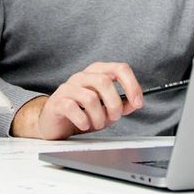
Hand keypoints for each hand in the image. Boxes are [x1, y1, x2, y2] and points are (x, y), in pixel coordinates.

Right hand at [17, 62, 141, 139]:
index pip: (119, 68)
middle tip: (114, 118)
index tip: (138, 102)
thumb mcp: (107, 110)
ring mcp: (68, 87)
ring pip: (90, 97)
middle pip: (104, 81)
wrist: (56, 123)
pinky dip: (82, 119)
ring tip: (97, 124)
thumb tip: (136, 102)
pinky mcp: (57, 101)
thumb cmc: (82, 113)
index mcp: (97, 73)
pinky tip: (84, 124)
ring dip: (99, 116)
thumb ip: (122, 105)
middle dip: (114, 104)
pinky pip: (72, 107)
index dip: (132, 85)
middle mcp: (82, 76)